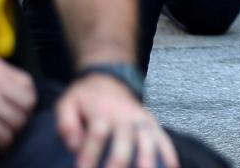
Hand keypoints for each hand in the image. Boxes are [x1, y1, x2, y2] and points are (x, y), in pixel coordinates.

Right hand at [0, 57, 36, 147]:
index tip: (21, 105)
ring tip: (6, 133)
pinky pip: (3, 135)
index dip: (26, 97)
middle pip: (27, 102)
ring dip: (14, 130)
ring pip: (18, 120)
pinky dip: (4, 143)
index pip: (28, 83)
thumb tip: (10, 89)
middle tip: (16, 121)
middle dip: (24, 114)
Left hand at [57, 73, 178, 167]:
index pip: (97, 133)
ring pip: (147, 140)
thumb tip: (75, 145)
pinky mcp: (151, 123)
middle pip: (124, 140)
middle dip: (118, 161)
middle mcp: (124, 115)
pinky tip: (172, 167)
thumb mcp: (67, 103)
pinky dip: (169, 153)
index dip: (90, 153)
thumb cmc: (84, 98)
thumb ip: (66, 123)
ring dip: (148, 158)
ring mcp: (141, 119)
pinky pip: (163, 138)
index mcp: (102, 111)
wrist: (107, 79)